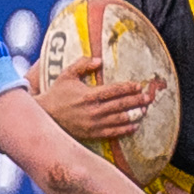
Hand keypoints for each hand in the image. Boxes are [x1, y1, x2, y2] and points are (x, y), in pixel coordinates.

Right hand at [34, 55, 149, 141]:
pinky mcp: (92, 134)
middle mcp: (93, 110)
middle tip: (148, 98)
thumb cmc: (57, 93)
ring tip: (144, 111)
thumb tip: (99, 60)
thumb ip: (82, 65)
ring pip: (119, 119)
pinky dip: (125, 130)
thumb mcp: (67, 75)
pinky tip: (134, 126)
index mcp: (88, 95)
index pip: (113, 90)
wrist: (45, 116)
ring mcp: (93, 124)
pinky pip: (112, 132)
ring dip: (133, 115)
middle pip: (120, 105)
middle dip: (136, 101)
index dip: (128, 87)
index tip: (138, 85)